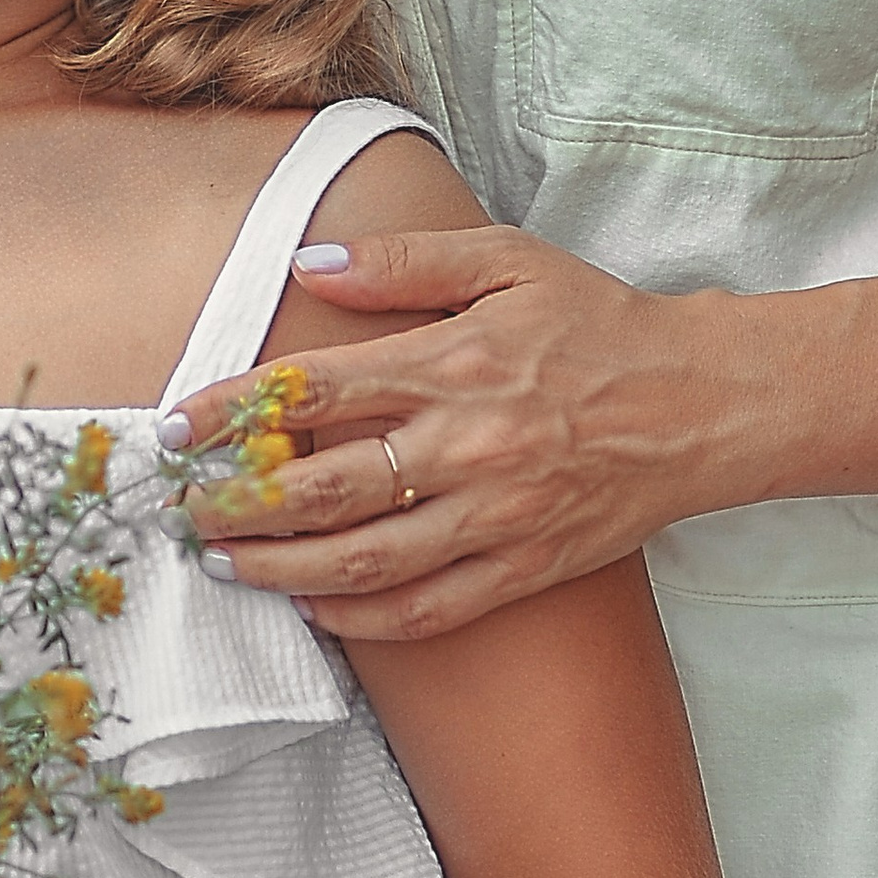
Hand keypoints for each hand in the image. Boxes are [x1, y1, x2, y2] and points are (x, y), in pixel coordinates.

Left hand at [166, 225, 722, 638]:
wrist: (703, 402)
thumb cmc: (600, 323)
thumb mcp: (508, 260)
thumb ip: (404, 263)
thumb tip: (310, 263)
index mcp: (453, 362)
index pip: (312, 388)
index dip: (230, 411)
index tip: (174, 427)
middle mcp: (465, 444)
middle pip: (321, 487)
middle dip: (236, 501)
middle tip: (182, 507)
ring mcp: (495, 515)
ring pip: (364, 558)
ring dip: (280, 568)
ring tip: (226, 563)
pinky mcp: (524, 567)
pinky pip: (427, 609)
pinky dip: (361, 617)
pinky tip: (315, 607)